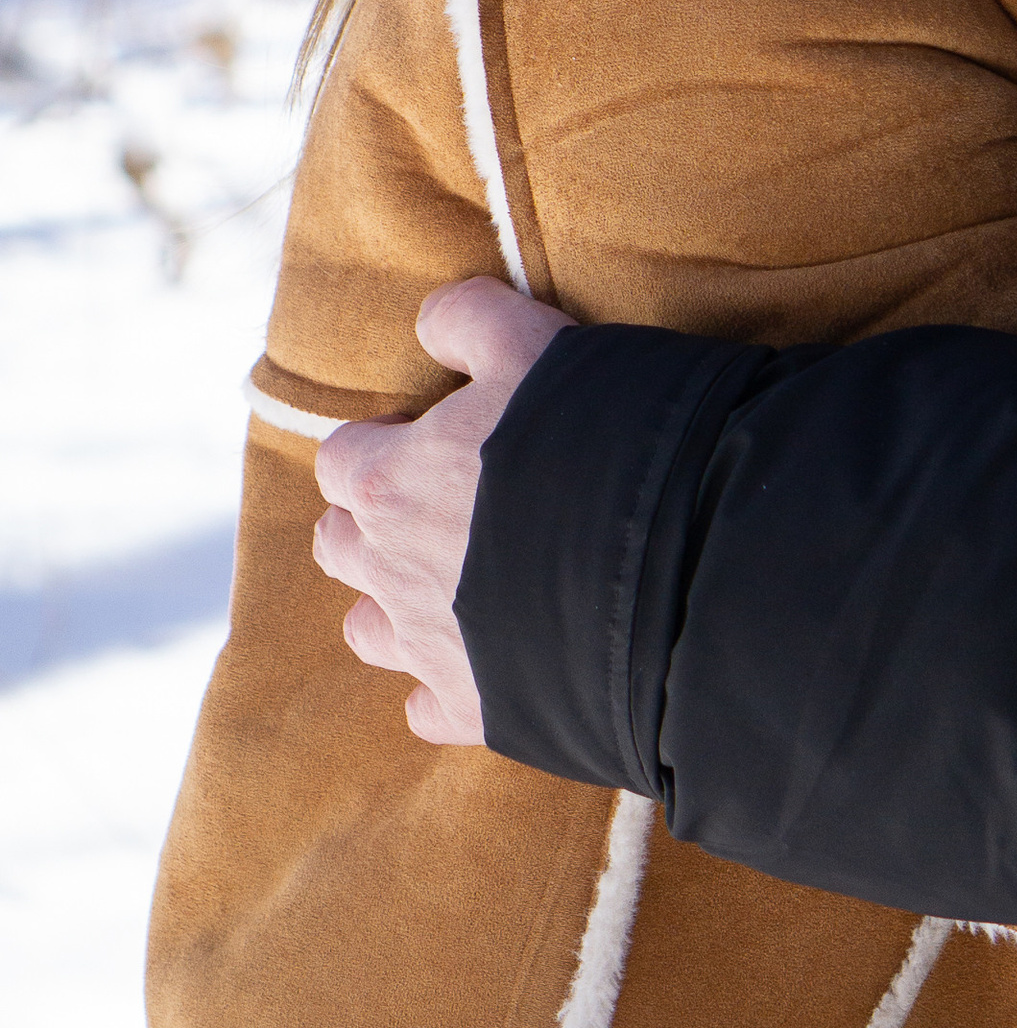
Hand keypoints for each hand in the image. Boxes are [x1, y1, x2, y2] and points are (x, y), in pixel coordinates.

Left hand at [313, 277, 569, 744]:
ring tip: (460, 578)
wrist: (666, 563)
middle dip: (375, 522)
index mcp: (388, 483)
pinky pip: (426, 707)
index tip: (439, 435)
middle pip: (339, 546)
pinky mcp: (477, 708)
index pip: (343, 458)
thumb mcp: (533, 344)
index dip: (386, 442)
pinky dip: (446, 683)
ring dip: (396, 604)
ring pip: (368, 631)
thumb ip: (468, 319)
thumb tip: (432, 322)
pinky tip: (492, 655)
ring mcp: (428, 648)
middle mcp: (389, 571)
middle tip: (449, 501)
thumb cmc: (594, 439)